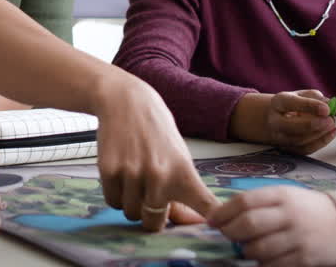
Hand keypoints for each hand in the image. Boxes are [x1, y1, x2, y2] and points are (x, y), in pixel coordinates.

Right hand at [94, 76, 220, 231]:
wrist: (127, 102)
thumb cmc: (157, 135)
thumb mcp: (178, 159)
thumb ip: (183, 193)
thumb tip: (189, 223)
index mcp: (184, 173)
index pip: (206, 204)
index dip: (216, 220)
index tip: (226, 233)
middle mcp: (160, 175)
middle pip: (153, 223)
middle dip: (149, 215)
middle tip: (147, 194)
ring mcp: (133, 173)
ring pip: (130, 214)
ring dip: (131, 204)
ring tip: (134, 178)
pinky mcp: (109, 170)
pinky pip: (112, 201)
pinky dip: (115, 194)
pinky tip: (120, 172)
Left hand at [208, 186, 335, 265]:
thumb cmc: (305, 209)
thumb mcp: (284, 195)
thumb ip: (257, 202)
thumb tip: (221, 214)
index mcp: (282, 195)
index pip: (245, 201)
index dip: (223, 212)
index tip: (212, 220)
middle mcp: (289, 215)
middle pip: (249, 224)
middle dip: (230, 232)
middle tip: (226, 235)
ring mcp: (298, 238)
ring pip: (258, 248)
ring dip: (244, 251)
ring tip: (245, 248)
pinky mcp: (304, 259)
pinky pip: (273, 265)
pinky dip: (260, 264)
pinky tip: (260, 259)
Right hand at [265, 90, 335, 153]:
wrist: (275, 119)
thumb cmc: (292, 104)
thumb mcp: (301, 95)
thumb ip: (316, 97)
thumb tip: (331, 105)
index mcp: (278, 103)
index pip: (290, 103)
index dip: (309, 106)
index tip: (326, 108)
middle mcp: (275, 121)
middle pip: (291, 126)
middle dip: (313, 124)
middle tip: (330, 120)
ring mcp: (279, 137)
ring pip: (299, 140)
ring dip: (320, 134)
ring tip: (333, 124)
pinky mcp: (287, 148)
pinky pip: (305, 149)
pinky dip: (321, 142)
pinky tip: (332, 133)